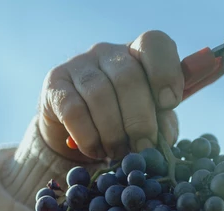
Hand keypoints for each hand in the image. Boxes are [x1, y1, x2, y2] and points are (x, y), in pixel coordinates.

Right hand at [39, 30, 182, 162]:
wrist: (77, 134)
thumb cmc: (123, 124)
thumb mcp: (149, 122)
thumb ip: (164, 124)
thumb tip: (166, 135)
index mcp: (138, 54)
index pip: (154, 44)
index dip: (165, 73)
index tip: (169, 104)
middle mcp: (108, 53)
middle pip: (128, 77)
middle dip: (140, 119)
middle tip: (143, 147)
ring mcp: (78, 65)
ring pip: (100, 94)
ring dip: (113, 132)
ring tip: (118, 154)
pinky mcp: (55, 85)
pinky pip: (74, 111)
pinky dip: (89, 137)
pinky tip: (96, 151)